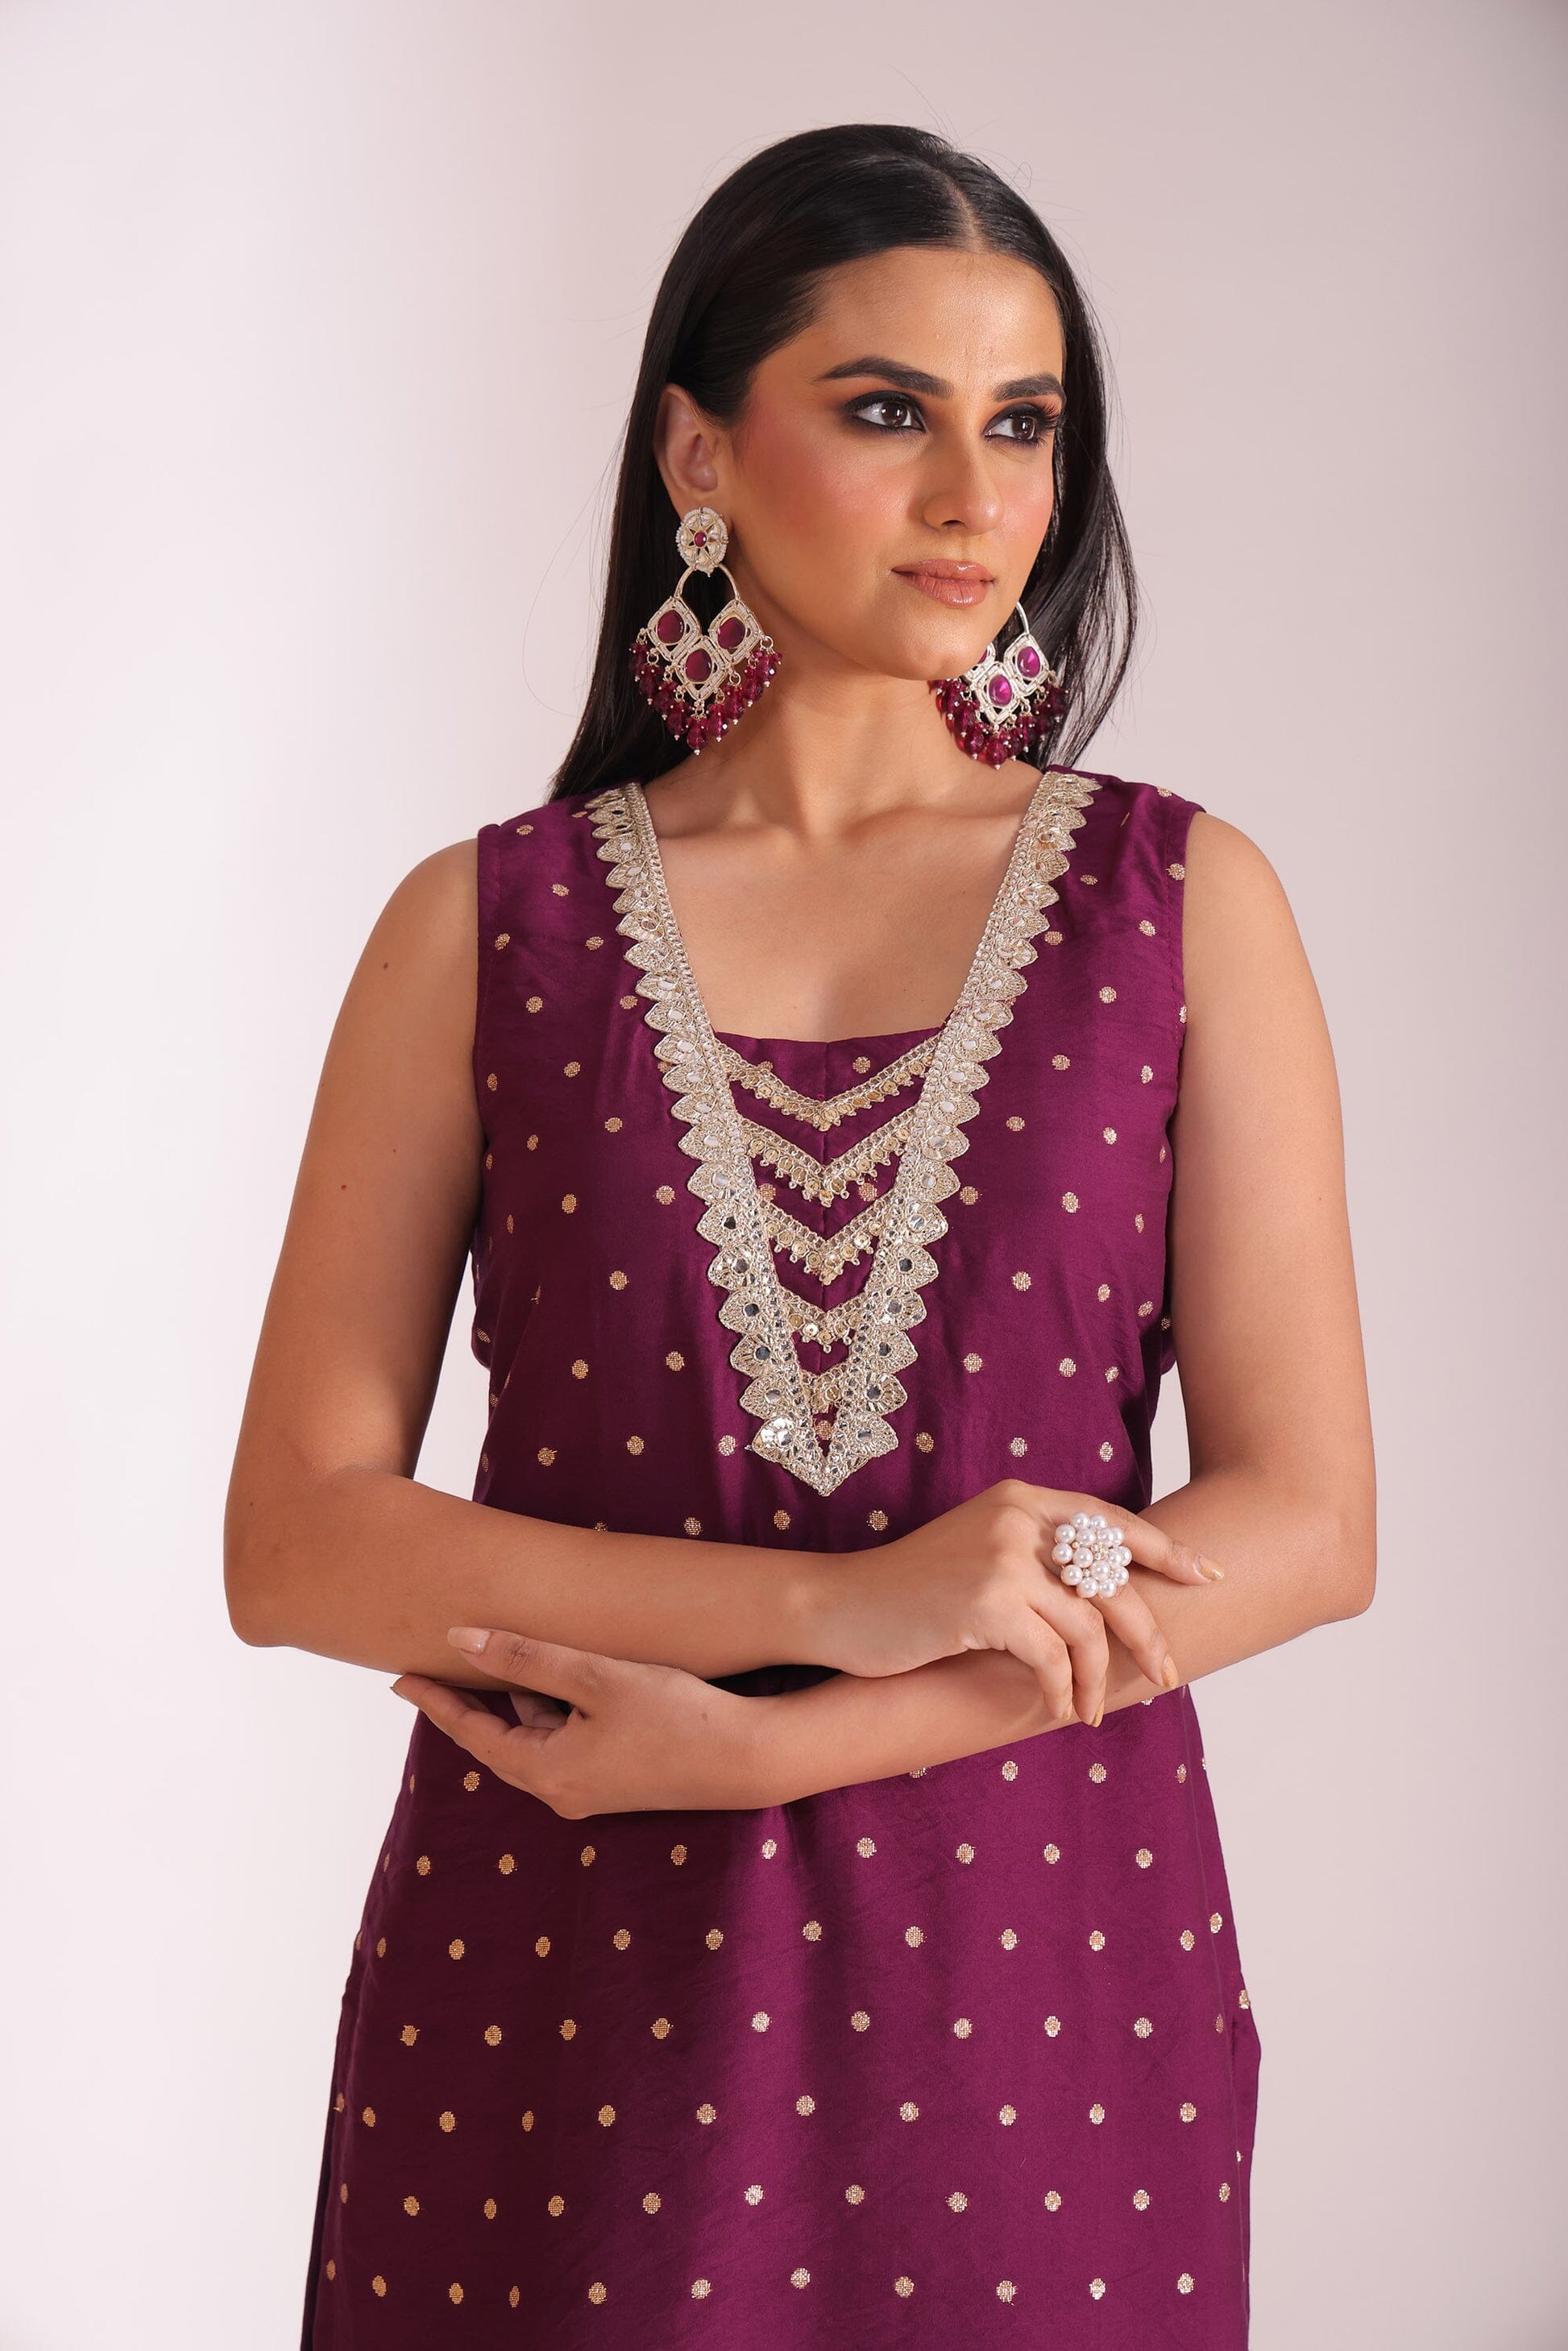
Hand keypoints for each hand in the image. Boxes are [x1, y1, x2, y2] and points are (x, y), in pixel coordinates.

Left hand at [390, 1629, 764, 1817]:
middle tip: (438, 1667)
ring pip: (535, 1739)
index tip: (400, 1680)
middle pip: (499, 1740)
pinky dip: (552, 1712)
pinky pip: (564, 1744)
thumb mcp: (593, 1676)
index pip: (472, 1734)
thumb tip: (460, 1639)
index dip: (436, 1702)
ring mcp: (590, 1791)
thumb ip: (524, 1658)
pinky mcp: (616, 1781)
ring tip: (504, 1657)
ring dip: (519, 1703)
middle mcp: (561, 1791)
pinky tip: (564, 1679)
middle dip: (471, 1703)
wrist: (746, 1757)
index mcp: (547, 1771)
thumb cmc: (673, 1714)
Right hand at [813, 1479, 1222, 1726]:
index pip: (1112, 1521)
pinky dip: (1062, 1690)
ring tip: (1092, 1712)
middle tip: (1169, 1676)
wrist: (840, 1606)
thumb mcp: (978, 1553)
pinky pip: (1052, 1657)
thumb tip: (1102, 1600)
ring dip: (1099, 1679)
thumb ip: (1033, 1558)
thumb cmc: (910, 1592)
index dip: (1165, 1551)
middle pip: (1112, 1579)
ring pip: (1088, 1627)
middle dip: (1150, 1635)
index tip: (1207, 1576)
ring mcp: (1003, 1558)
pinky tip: (1056, 1709)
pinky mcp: (987, 1603)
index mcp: (1021, 1499)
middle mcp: (1018, 1518)